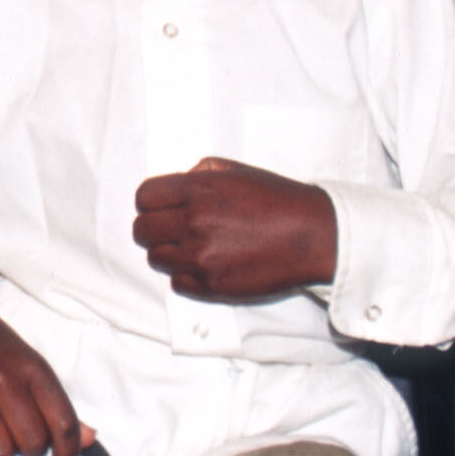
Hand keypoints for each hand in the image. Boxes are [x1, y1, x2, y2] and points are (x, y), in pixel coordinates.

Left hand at [132, 156, 336, 299]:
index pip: (144, 197)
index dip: (151, 203)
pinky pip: (177, 284)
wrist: (312, 235)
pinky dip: (186, 276)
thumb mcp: (237, 170)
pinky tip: (206, 265)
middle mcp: (193, 222)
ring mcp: (201, 257)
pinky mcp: (212, 285)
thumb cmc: (279, 201)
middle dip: (154, 228)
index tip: (160, 208)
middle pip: (142, 230)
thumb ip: (200, 172)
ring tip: (193, 248)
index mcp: (197, 190)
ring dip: (169, 253)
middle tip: (172, 230)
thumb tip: (178, 183)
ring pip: (156, 259)